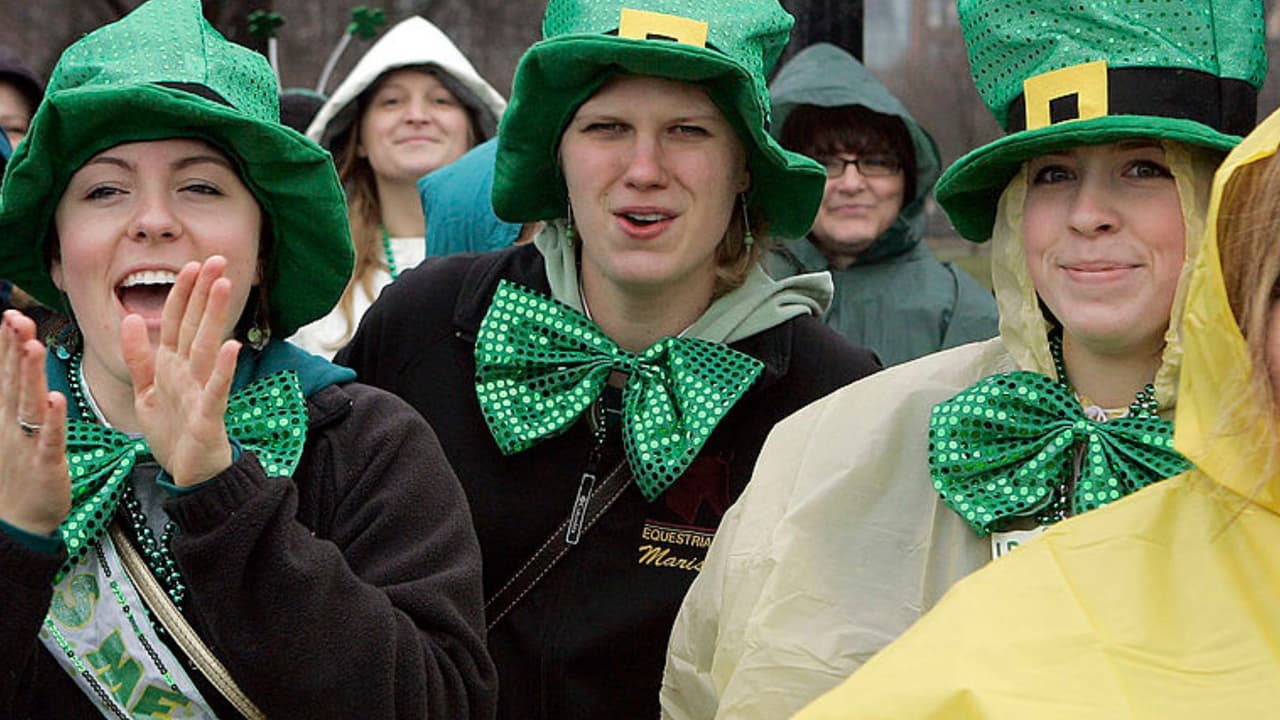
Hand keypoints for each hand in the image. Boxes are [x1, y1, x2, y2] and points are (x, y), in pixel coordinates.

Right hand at [0, 310, 69, 535]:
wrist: (16, 522)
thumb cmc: (18, 473)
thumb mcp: (11, 432)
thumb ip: (15, 400)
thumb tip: (15, 368)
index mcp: (6, 416)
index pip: (5, 374)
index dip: (6, 345)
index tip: (10, 314)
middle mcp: (11, 425)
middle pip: (13, 382)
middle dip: (15, 349)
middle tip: (18, 318)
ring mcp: (26, 444)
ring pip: (29, 404)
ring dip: (31, 375)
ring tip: (33, 347)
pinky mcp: (44, 465)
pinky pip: (50, 439)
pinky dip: (53, 420)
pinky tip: (56, 400)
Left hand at [121, 258, 239, 486]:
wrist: (190, 474)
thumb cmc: (174, 433)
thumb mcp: (146, 391)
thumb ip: (138, 356)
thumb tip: (130, 318)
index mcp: (172, 366)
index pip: (176, 321)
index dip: (181, 293)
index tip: (191, 264)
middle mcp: (189, 373)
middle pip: (196, 326)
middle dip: (204, 293)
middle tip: (217, 261)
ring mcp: (201, 392)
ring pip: (208, 348)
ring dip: (215, 318)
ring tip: (224, 287)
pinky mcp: (209, 417)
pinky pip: (216, 390)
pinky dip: (224, 370)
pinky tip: (233, 348)